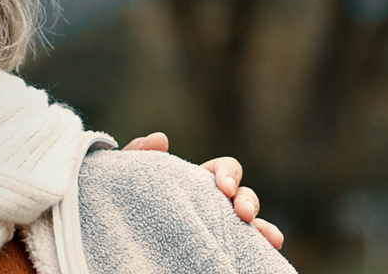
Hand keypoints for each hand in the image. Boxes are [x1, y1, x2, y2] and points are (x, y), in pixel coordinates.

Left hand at [123, 132, 285, 249]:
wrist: (117, 229)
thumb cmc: (126, 195)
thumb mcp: (128, 175)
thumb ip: (139, 154)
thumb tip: (160, 139)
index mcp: (197, 180)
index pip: (224, 169)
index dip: (228, 174)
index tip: (223, 187)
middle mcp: (214, 202)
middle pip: (244, 195)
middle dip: (248, 201)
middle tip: (241, 213)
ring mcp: (219, 226)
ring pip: (251, 224)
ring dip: (263, 226)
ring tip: (270, 237)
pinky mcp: (218, 247)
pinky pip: (245, 247)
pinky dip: (261, 246)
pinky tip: (271, 248)